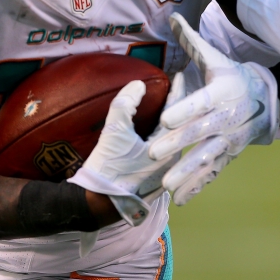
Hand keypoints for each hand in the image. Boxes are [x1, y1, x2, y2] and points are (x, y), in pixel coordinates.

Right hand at [68, 80, 180, 226]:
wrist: (98, 204)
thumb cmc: (108, 167)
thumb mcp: (114, 131)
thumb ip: (126, 104)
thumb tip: (139, 84)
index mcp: (169, 149)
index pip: (177, 113)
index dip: (178, 91)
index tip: (181, 75)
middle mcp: (173, 162)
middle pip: (179, 129)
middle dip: (178, 109)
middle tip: (176, 90)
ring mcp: (166, 174)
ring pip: (173, 143)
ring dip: (172, 126)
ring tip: (169, 110)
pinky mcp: (156, 183)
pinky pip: (166, 154)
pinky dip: (164, 140)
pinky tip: (159, 134)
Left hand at [148, 12, 278, 204]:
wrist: (267, 99)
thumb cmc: (232, 75)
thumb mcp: (215, 57)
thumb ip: (191, 41)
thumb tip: (173, 17)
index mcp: (221, 93)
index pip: (201, 102)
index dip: (184, 110)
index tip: (164, 117)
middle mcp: (227, 119)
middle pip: (200, 133)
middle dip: (176, 143)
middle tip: (153, 153)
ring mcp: (229, 140)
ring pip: (206, 157)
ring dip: (186, 172)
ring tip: (165, 184)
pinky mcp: (229, 155)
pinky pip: (212, 172)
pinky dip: (197, 186)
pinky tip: (180, 199)